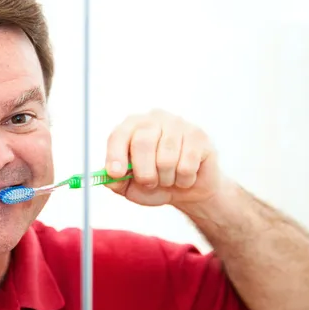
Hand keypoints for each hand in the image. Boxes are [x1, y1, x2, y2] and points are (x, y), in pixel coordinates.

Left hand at [105, 109, 223, 207]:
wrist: (188, 190)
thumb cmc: (156, 183)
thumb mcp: (130, 186)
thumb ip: (116, 181)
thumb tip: (111, 176)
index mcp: (131, 127)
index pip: (119, 134)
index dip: (115, 155)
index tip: (117, 173)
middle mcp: (153, 119)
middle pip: (142, 143)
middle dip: (144, 172)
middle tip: (149, 183)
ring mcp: (177, 124)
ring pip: (166, 158)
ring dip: (165, 179)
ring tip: (168, 179)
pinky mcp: (198, 136)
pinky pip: (187, 165)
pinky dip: (183, 180)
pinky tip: (184, 176)